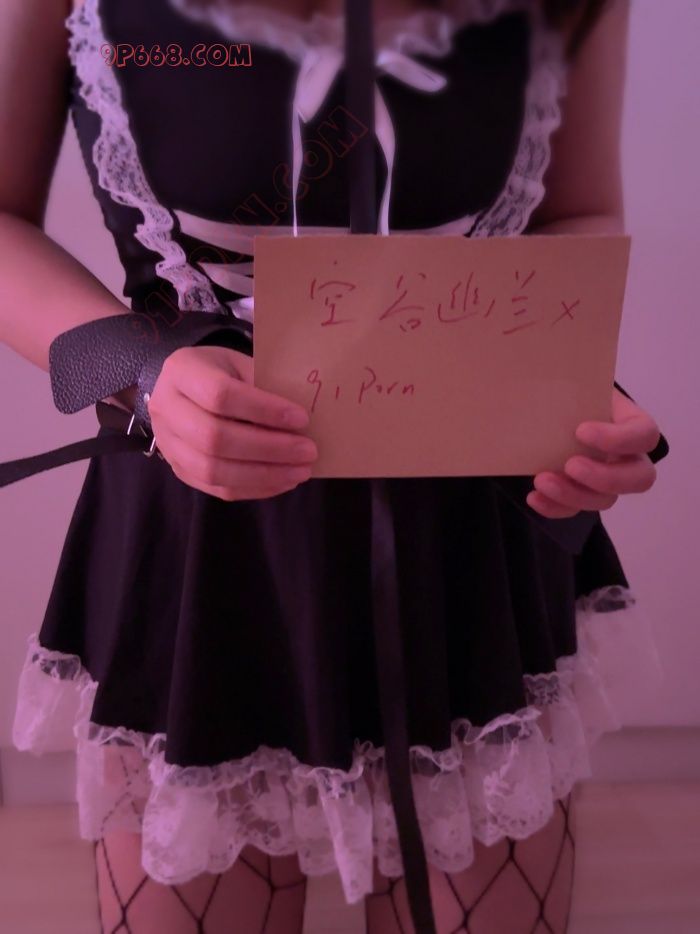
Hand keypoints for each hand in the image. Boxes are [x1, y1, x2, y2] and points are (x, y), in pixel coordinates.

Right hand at [146, 345, 317, 500]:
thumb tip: (300, 421)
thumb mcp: (240, 363)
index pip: (220, 395)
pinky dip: (256, 488)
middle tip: (308, 451)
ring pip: (214, 470)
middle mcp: (166, 409)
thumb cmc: (219, 372)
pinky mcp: (180, 471)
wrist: (183, 389)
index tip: (301, 418)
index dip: (263, 410)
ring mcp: (169, 445)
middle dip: (269, 448)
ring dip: (265, 474)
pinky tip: (283, 481)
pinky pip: (218, 488)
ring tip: (301, 471)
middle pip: (215, 438)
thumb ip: (264, 385)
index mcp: (181, 371)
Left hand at [526, 387, 661, 518]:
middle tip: (570, 465)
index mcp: (630, 422)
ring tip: (541, 481)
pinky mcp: (584, 494)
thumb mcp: (573, 381)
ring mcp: (608, 479)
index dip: (618, 438)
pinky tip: (534, 497)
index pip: (644, 434)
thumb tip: (539, 366)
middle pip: (638, 478)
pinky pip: (576, 510)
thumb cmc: (568, 392)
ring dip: (574, 495)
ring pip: (606, 500)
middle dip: (604, 477)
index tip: (581, 430)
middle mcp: (627, 455)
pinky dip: (555, 508)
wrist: (552, 409)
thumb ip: (566, 379)